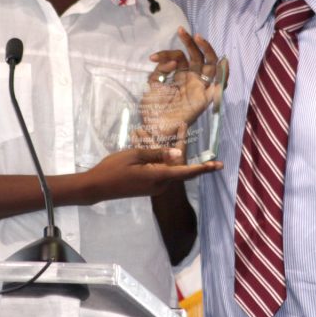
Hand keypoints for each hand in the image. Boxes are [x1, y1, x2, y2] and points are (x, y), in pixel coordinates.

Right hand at [85, 145, 221, 201]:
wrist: (97, 187)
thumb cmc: (113, 168)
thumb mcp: (135, 155)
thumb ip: (157, 153)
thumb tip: (178, 153)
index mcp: (158, 176)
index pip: (186, 171)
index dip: (204, 168)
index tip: (218, 165)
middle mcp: (160, 185)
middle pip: (180, 167)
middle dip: (183, 149)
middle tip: (182, 128)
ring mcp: (155, 188)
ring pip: (172, 170)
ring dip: (174, 155)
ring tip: (172, 133)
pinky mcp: (149, 188)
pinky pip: (163, 173)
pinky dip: (165, 161)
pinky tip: (159, 149)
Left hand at [144, 28, 225, 137]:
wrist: (154, 128)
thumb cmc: (152, 109)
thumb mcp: (152, 84)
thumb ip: (161, 70)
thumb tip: (175, 63)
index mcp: (180, 76)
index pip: (178, 57)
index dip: (166, 54)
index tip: (152, 57)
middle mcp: (192, 79)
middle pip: (197, 56)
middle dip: (190, 42)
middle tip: (181, 31)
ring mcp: (200, 88)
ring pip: (210, 65)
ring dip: (207, 49)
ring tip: (198, 37)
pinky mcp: (205, 99)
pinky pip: (219, 86)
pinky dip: (225, 74)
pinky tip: (224, 62)